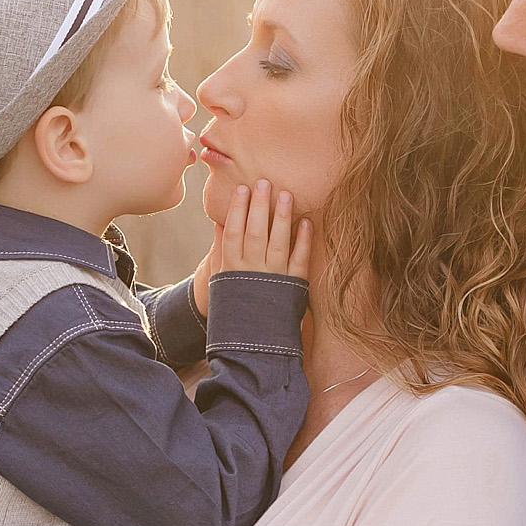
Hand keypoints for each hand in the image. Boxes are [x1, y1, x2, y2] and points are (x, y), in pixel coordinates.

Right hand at [193, 181, 309, 315]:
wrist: (250, 342)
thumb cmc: (233, 305)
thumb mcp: (220, 280)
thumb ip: (219, 251)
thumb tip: (219, 223)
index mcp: (231, 268)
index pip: (233, 232)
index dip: (238, 210)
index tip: (243, 189)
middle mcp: (252, 271)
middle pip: (255, 232)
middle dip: (260, 206)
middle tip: (264, 182)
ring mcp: (273, 278)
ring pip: (278, 242)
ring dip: (282, 217)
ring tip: (286, 195)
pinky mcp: (292, 287)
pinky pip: (299, 260)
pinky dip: (304, 241)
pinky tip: (306, 222)